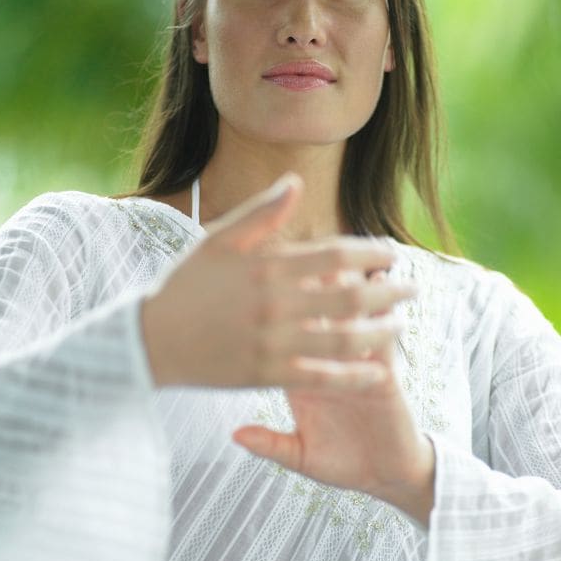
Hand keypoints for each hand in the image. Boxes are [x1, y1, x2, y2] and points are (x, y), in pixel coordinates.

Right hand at [141, 175, 414, 389]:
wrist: (148, 341)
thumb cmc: (184, 286)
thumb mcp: (216, 240)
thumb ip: (260, 213)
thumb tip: (295, 183)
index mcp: (266, 264)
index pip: (335, 254)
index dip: (371, 253)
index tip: (392, 254)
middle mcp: (274, 302)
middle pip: (349, 295)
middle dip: (388, 291)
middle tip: (412, 289)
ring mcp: (271, 341)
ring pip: (342, 337)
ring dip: (381, 333)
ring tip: (402, 328)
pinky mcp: (265, 375)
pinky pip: (320, 377)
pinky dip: (353, 376)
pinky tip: (378, 373)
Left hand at [232, 270, 435, 524]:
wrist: (387, 475)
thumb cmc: (341, 462)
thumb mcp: (300, 456)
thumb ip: (271, 444)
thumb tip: (236, 434)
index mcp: (304, 376)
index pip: (282, 336)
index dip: (269, 313)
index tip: (251, 284)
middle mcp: (328, 362)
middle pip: (313, 315)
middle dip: (307, 287)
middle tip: (294, 253)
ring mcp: (357, 362)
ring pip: (348, 316)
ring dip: (346, 288)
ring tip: (339, 261)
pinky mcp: (384, 369)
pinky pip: (380, 334)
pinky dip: (377, 310)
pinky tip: (379, 287)